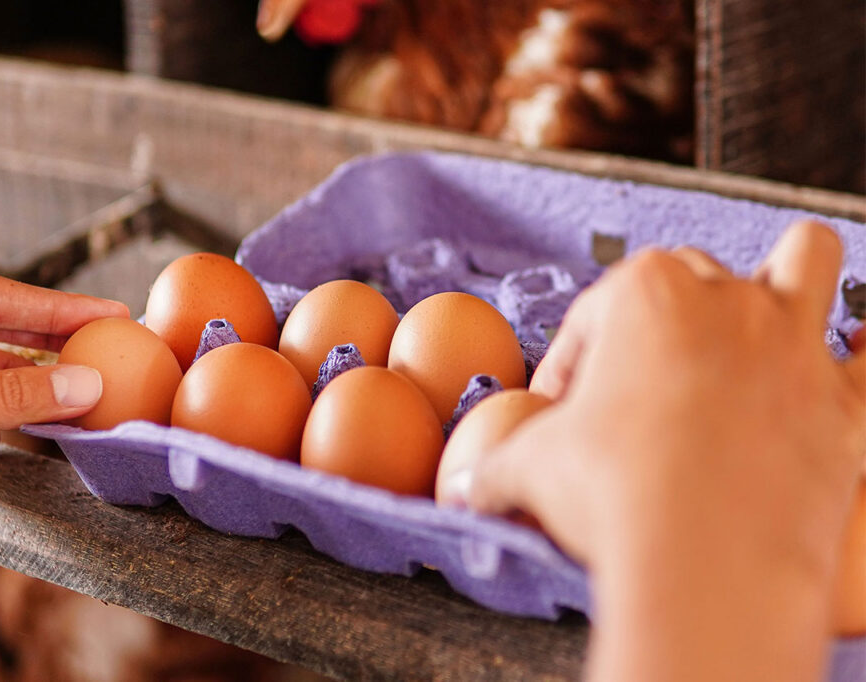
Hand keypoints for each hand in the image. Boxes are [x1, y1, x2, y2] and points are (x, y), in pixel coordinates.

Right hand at [455, 221, 865, 681]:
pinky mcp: (849, 402)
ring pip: (810, 255)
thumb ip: (492, 468)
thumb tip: (458, 489)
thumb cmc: (607, 493)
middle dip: (667, 318)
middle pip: (695, 273)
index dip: (573, 361)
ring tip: (762, 319)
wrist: (706, 562)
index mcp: (644, 291)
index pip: (597, 311)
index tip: (563, 411)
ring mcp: (797, 342)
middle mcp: (726, 296)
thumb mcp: (527, 471)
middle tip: (644, 385)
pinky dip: (859, 363)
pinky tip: (836, 382)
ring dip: (788, 276)